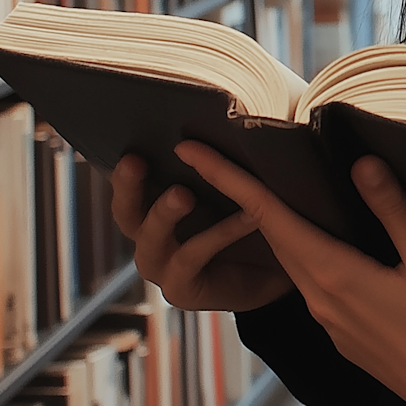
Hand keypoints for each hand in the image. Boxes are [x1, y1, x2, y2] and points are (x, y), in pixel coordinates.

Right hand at [111, 154, 294, 314]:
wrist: (282, 272)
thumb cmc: (256, 219)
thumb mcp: (240, 183)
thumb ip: (224, 157)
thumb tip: (225, 114)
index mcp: (157, 207)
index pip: (129, 184)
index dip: (124, 167)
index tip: (130, 143)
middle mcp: (151, 238)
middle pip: (126, 213)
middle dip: (127, 186)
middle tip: (135, 160)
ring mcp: (163, 267)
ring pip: (150, 240)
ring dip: (163, 213)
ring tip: (183, 194)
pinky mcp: (181, 290)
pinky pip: (191, 257)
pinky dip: (218, 233)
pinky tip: (248, 217)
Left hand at [174, 141, 405, 405]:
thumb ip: (392, 212)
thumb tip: (360, 163)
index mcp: (334, 276)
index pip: (268, 217)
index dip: (228, 180)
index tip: (190, 152)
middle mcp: (319, 299)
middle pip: (270, 237)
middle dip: (238, 197)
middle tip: (212, 158)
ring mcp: (328, 321)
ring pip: (289, 261)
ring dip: (267, 225)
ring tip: (255, 190)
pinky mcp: (343, 335)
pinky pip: (309, 282)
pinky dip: (298, 251)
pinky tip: (314, 239)